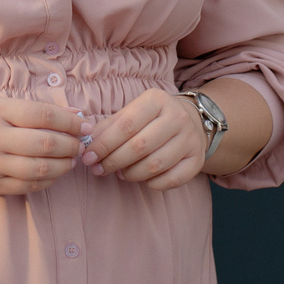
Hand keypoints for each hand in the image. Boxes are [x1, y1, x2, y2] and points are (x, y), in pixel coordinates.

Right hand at [0, 98, 83, 195]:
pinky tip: (54, 173)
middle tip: (80, 144)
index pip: (43, 115)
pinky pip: (28, 186)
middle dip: (70, 145)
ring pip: (40, 168)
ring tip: (70, 160)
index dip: (69, 121)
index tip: (83, 125)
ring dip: (63, 165)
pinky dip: (47, 181)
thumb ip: (29, 110)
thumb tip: (72, 116)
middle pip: (45, 143)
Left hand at [84, 88, 210, 190]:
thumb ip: (108, 127)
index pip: (126, 125)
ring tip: (121, 173)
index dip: (104, 144)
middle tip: (99, 169)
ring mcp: (190, 139)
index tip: (88, 157)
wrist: (190, 121)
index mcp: (156, 100)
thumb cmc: (150, 119)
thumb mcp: (130, 113)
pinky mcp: (197, 159)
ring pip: (155, 165)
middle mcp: (176, 117)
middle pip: (139, 146)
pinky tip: (142, 179)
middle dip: (114, 161)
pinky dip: (152, 183)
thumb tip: (86, 144)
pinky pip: (171, 179)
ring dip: (131, 174)